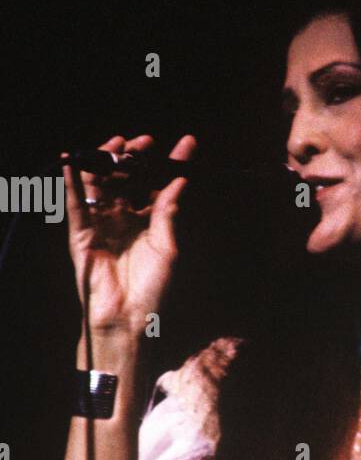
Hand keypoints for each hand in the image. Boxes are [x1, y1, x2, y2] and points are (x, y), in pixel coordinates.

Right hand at [62, 133, 195, 336]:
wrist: (129, 317)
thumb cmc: (153, 287)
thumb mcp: (167, 245)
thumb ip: (168, 211)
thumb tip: (179, 180)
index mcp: (148, 222)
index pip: (159, 185)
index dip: (171, 164)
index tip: (187, 143)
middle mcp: (124, 219)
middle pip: (127, 178)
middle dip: (135, 157)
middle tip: (145, 142)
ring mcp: (101, 224)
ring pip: (101, 185)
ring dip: (106, 162)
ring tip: (118, 144)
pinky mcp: (81, 234)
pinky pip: (76, 205)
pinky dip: (73, 184)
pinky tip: (74, 163)